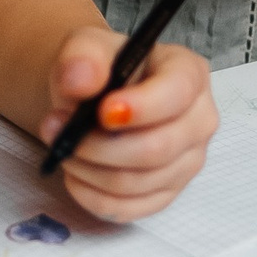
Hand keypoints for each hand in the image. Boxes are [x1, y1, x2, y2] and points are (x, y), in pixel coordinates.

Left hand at [36, 27, 217, 222]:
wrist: (94, 98)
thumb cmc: (100, 70)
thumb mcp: (86, 48)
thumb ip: (82, 56)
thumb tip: (80, 81)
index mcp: (189, 73)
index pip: (178, 94)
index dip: (141, 107)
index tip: (101, 112)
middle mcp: (199, 120)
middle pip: (157, 148)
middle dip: (98, 145)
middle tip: (58, 130)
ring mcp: (187, 161)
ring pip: (138, 182)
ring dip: (88, 169)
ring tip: (62, 147)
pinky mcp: (167, 192)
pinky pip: (129, 208)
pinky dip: (92, 196)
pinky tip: (75, 174)